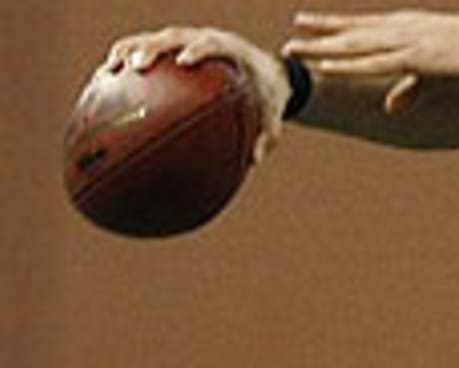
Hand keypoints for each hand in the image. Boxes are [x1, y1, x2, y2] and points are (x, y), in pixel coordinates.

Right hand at [100, 26, 290, 162]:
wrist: (267, 71)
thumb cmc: (268, 95)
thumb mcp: (274, 116)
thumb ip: (268, 136)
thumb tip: (254, 161)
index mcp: (230, 49)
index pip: (210, 43)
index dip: (197, 50)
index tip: (183, 62)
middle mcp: (203, 39)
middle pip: (173, 37)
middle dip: (153, 48)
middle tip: (136, 66)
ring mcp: (185, 41)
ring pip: (152, 39)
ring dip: (130, 51)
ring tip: (110, 70)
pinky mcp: (173, 48)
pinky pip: (145, 49)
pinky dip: (126, 59)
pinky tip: (106, 80)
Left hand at [282, 10, 458, 113]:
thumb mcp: (439, 75)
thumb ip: (411, 89)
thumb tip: (391, 107)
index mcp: (408, 27)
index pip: (362, 25)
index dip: (332, 25)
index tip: (305, 22)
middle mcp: (403, 30)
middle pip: (351, 33)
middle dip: (319, 36)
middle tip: (289, 41)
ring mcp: (407, 42)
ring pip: (354, 47)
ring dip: (322, 50)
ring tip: (295, 51)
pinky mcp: (414, 58)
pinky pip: (373, 63)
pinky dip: (346, 63)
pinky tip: (325, 65)